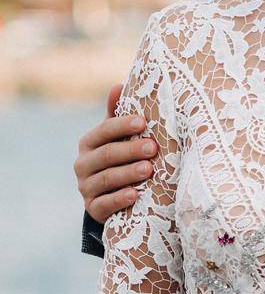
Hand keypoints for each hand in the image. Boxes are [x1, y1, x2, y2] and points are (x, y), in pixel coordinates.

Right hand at [75, 83, 156, 222]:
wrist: (110, 198)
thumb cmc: (119, 159)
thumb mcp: (117, 138)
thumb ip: (117, 115)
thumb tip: (119, 84)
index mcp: (89, 143)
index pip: (103, 131)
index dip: (122, 125)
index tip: (143, 122)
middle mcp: (83, 164)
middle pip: (106, 155)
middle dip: (130, 150)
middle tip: (153, 147)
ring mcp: (86, 188)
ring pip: (105, 179)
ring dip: (127, 173)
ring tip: (148, 170)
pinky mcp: (93, 209)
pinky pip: (104, 204)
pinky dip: (119, 199)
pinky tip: (135, 195)